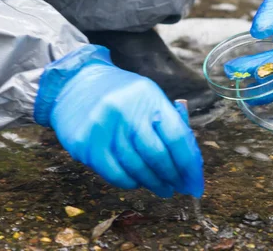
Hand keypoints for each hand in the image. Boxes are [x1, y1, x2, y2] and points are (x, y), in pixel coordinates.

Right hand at [36, 46, 202, 197]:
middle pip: (158, 155)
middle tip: (179, 187)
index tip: (196, 182)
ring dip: (153, 183)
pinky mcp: (85, 144)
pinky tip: (138, 183)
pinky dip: (129, 182)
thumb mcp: (149, 96)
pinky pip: (113, 173)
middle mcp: (126, 111)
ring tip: (162, 188)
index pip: (177, 137)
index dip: (190, 165)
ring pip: (136, 167)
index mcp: (149, 97)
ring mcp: (104, 128)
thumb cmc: (121, 94)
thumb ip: (170, 122)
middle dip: (173, 177)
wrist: (76, 83)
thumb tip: (190, 162)